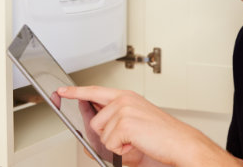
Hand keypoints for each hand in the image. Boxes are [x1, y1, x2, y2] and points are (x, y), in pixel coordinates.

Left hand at [57, 86, 242, 166]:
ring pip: (101, 135)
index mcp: (127, 97)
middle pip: (95, 122)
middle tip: (130, 139)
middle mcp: (124, 99)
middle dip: (108, 136)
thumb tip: (95, 127)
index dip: (76, 92)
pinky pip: (110, 144)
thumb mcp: (134, 124)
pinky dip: (122, 151)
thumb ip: (114, 122)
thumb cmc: (162, 136)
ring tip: (137, 140)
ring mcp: (123, 109)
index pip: (95, 91)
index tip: (62, 91)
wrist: (180, 143)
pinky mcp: (124, 122)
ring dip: (116, 144)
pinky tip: (138, 143)